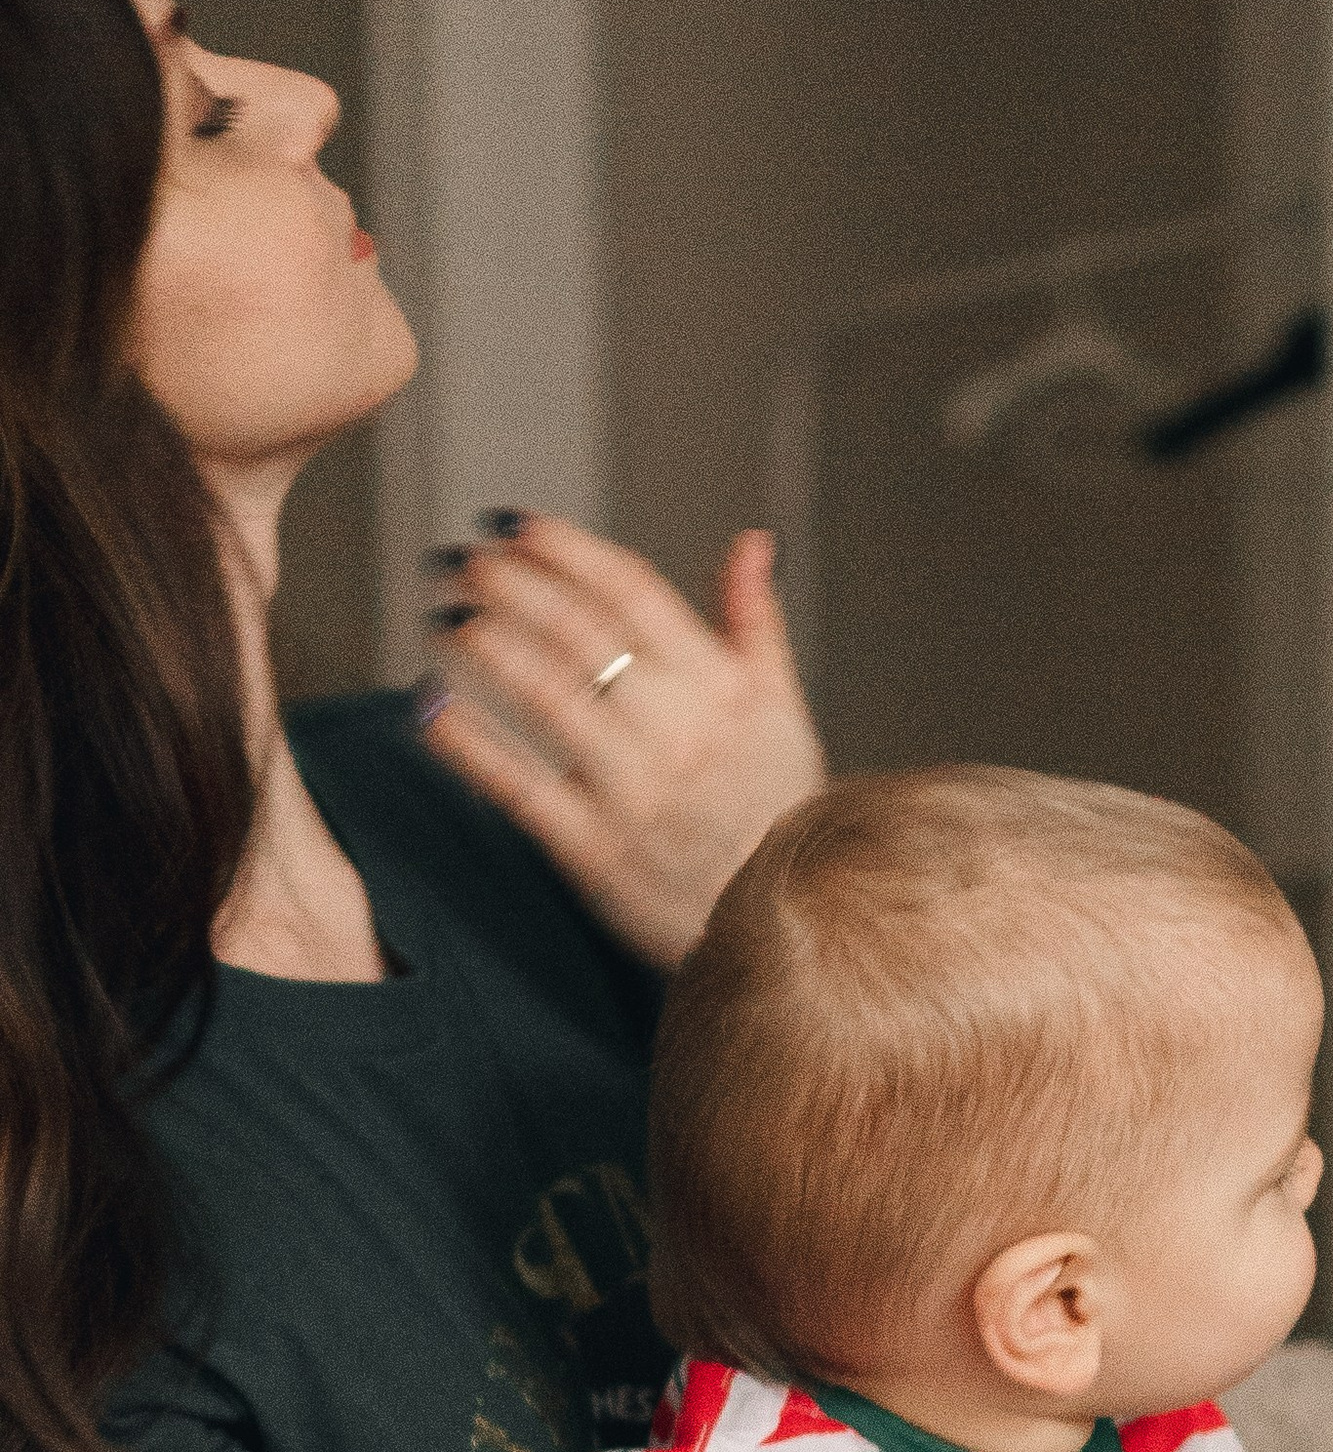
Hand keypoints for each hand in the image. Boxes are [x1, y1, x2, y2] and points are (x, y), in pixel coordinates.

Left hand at [417, 514, 825, 964]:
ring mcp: (635, 793)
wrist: (788, 928)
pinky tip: (425, 703)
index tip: (507, 523)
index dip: (563, 548)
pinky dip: (467, 743)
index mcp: (721, 688)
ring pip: (546, 695)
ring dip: (483, 643)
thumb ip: (756, 625)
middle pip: (578, 631)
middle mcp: (679, 732)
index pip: (631, 592)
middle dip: (508, 583)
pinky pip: (518, 787)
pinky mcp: (595, 853)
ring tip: (440, 614)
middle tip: (454, 559)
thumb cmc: (778, 811)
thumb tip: (749, 542)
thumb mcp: (784, 714)